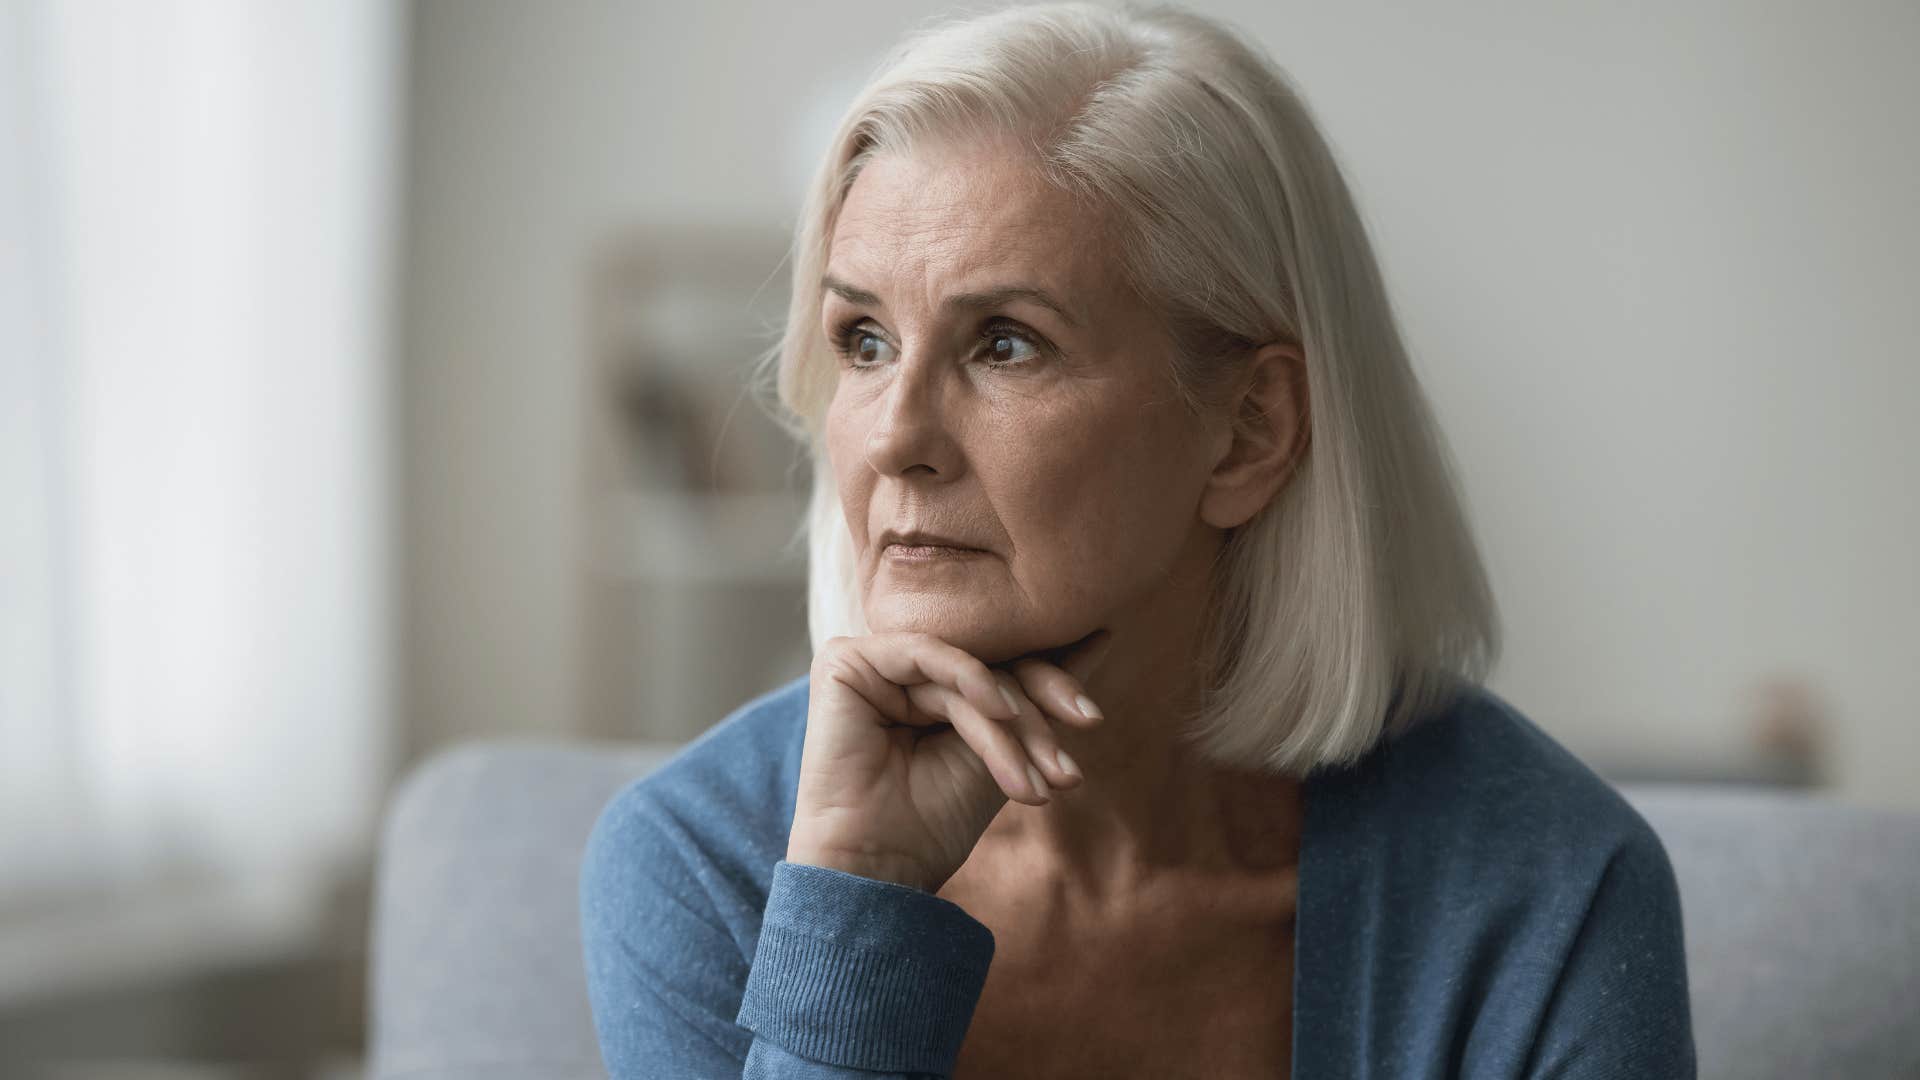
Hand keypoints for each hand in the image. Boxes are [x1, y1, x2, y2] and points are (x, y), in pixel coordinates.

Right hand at [785, 629, 1112, 893]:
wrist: (878, 868)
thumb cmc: (935, 821)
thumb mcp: (1006, 751)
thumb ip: (1038, 695)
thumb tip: (1101, 636)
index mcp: (929, 685)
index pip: (1002, 669)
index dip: (1052, 690)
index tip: (1093, 719)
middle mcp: (897, 667)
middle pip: (990, 664)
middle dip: (1039, 714)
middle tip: (1068, 768)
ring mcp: (870, 661)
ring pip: (967, 670)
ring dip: (1009, 728)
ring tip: (1034, 783)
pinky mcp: (844, 662)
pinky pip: (926, 653)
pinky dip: (971, 679)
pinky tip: (1000, 712)